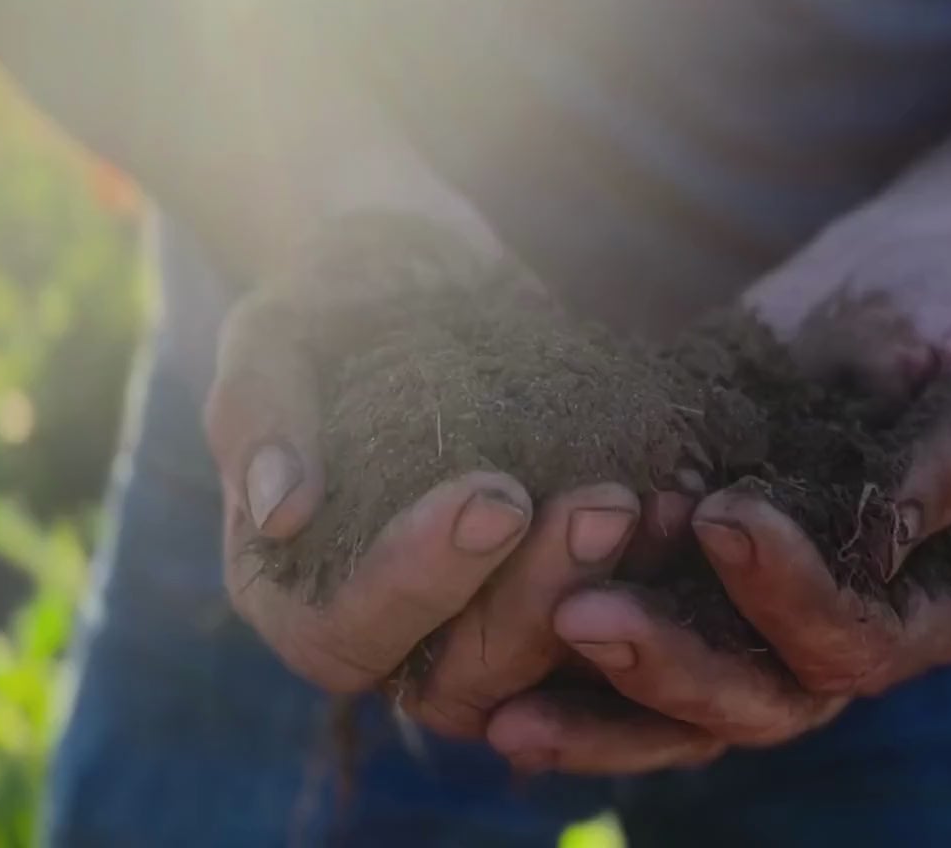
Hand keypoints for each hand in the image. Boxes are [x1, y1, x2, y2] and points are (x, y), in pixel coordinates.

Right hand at [202, 208, 688, 738]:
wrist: (415, 270)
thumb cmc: (330, 298)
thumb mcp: (275, 332)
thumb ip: (261, 412)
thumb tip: (278, 510)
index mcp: (293, 596)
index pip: (345, 638)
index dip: (420, 584)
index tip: (495, 496)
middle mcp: (386, 634)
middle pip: (461, 680)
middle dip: (539, 599)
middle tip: (606, 506)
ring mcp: (475, 622)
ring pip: (546, 671)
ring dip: (608, 600)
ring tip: (659, 507)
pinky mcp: (550, 594)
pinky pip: (606, 626)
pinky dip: (650, 582)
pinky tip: (689, 504)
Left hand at [482, 219, 950, 773]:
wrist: (899, 283)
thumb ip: (947, 460)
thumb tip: (878, 535)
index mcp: (935, 605)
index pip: (858, 640)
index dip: (792, 597)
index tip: (725, 516)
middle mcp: (843, 633)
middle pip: (756, 700)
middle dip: (668, 665)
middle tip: (581, 617)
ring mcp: (757, 615)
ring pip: (678, 702)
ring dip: (592, 704)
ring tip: (499, 700)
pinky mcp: (687, 577)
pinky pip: (626, 641)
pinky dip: (559, 663)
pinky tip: (480, 653)